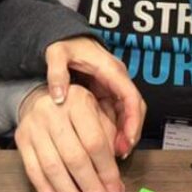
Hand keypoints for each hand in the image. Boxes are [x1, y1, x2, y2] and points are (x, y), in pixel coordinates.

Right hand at [15, 84, 123, 191]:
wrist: (39, 100)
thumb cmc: (77, 113)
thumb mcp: (98, 116)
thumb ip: (110, 146)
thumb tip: (115, 186)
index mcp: (78, 101)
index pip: (94, 142)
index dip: (106, 171)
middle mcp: (53, 111)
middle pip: (74, 157)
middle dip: (90, 188)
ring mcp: (34, 126)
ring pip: (53, 167)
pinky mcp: (20, 140)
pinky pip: (33, 172)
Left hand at [44, 37, 145, 157]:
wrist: (66, 36)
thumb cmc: (65, 44)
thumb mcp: (57, 53)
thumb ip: (56, 72)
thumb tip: (58, 97)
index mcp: (110, 70)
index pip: (130, 96)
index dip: (132, 119)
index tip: (128, 138)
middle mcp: (117, 79)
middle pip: (135, 109)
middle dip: (131, 131)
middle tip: (121, 153)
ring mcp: (113, 87)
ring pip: (127, 114)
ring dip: (124, 133)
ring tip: (114, 155)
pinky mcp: (107, 94)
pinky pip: (116, 114)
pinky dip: (114, 129)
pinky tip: (105, 145)